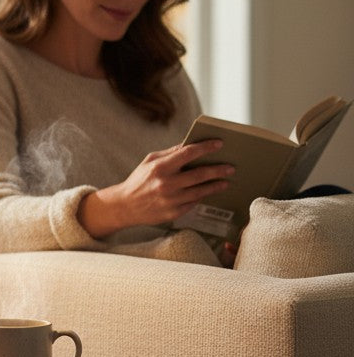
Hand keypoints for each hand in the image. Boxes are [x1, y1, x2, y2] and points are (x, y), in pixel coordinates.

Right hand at [78, 139, 234, 237]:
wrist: (125, 206)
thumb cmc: (138, 180)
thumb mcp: (149, 162)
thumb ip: (169, 153)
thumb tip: (189, 145)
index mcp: (160, 167)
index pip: (188, 153)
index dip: (205, 147)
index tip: (219, 144)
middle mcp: (166, 184)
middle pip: (200, 174)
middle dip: (218, 170)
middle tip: (231, 167)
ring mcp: (171, 200)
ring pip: (201, 191)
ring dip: (215, 185)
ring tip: (225, 181)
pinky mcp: (174, 213)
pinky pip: (193, 203)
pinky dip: (201, 197)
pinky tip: (208, 192)